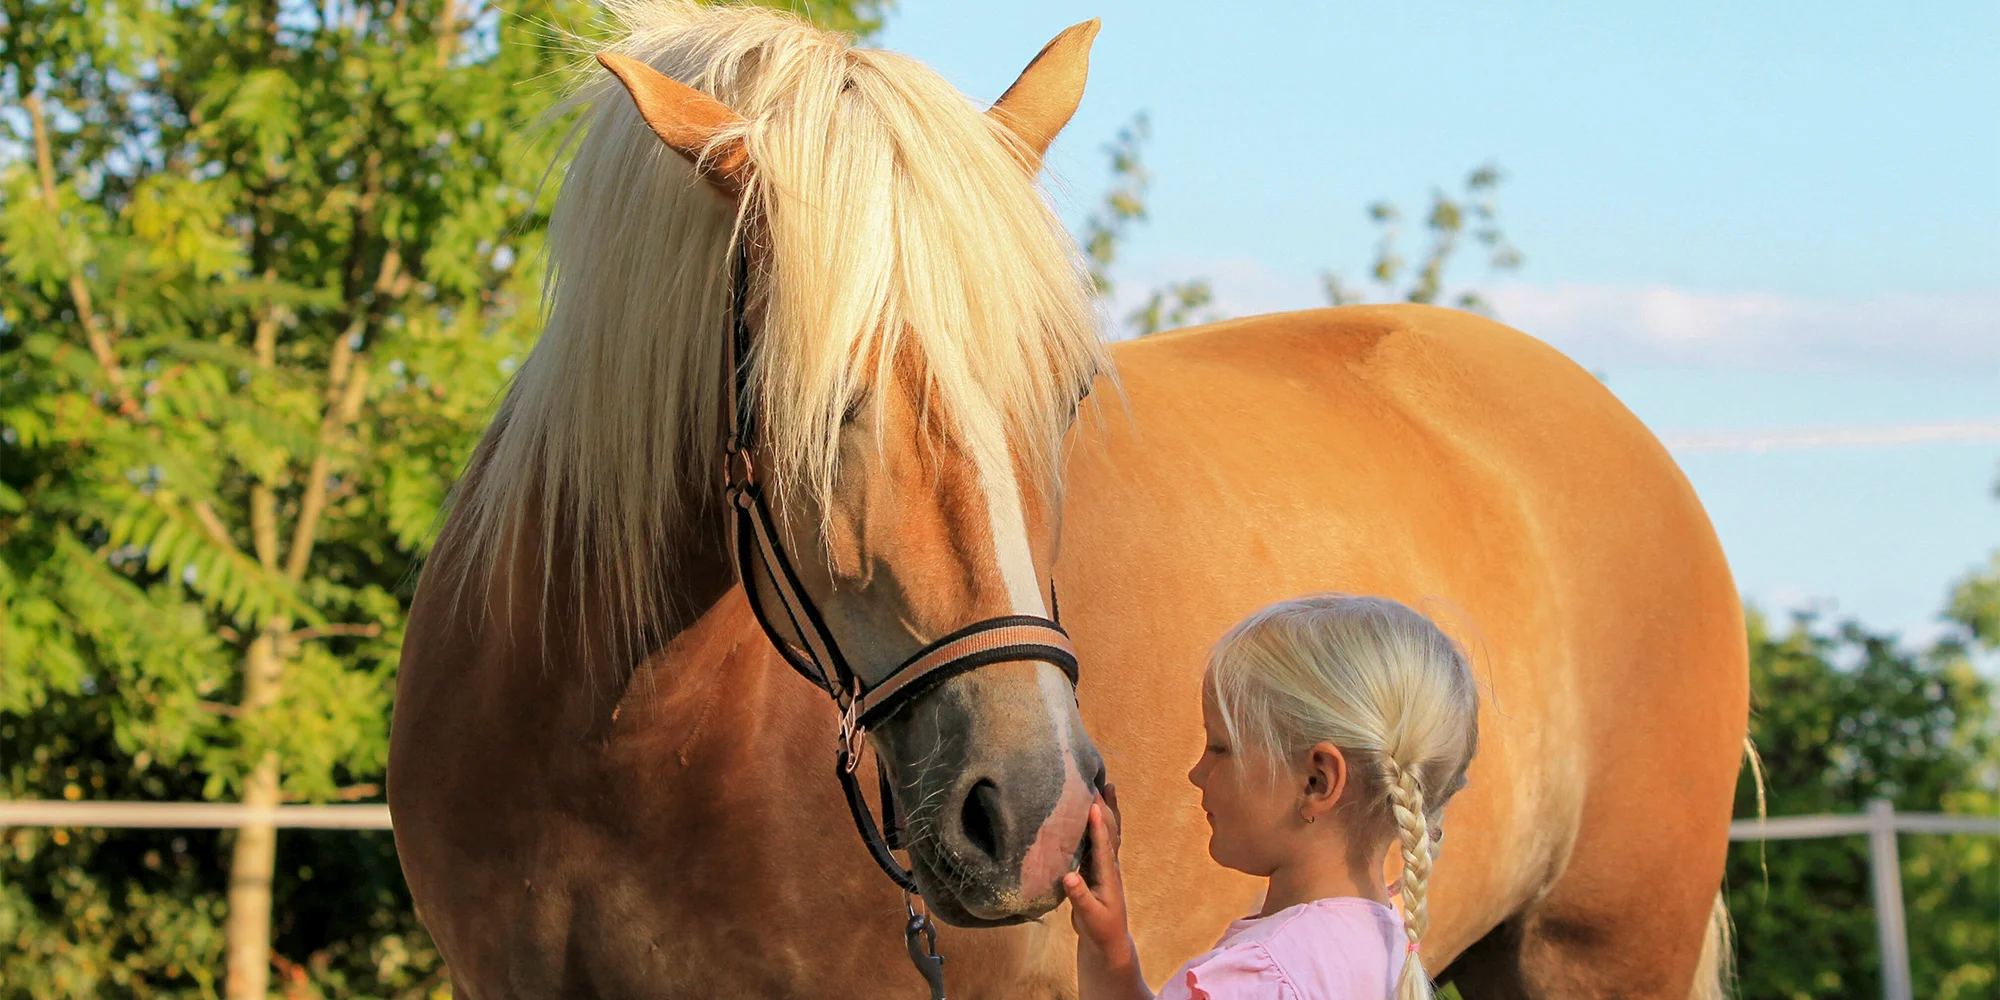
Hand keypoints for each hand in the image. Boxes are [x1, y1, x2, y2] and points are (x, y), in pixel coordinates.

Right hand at [1063, 784, 1148, 998]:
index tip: (1093, 805)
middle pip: (1109, 832)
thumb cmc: (1100, 930)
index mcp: (1108, 876)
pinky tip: (1095, 811)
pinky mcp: (1098, 868)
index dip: (1098, 827)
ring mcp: (1105, 865)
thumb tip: (1068, 876)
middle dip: (1104, 808)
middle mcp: (1109, 866)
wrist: (1108, 941)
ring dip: (1108, 809)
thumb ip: (1080, 897)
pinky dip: (1101, 822)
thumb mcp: (1090, 917)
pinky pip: (1101, 839)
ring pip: (1109, 832)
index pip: (1103, 847)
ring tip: (1107, 786)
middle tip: (1097, 782)